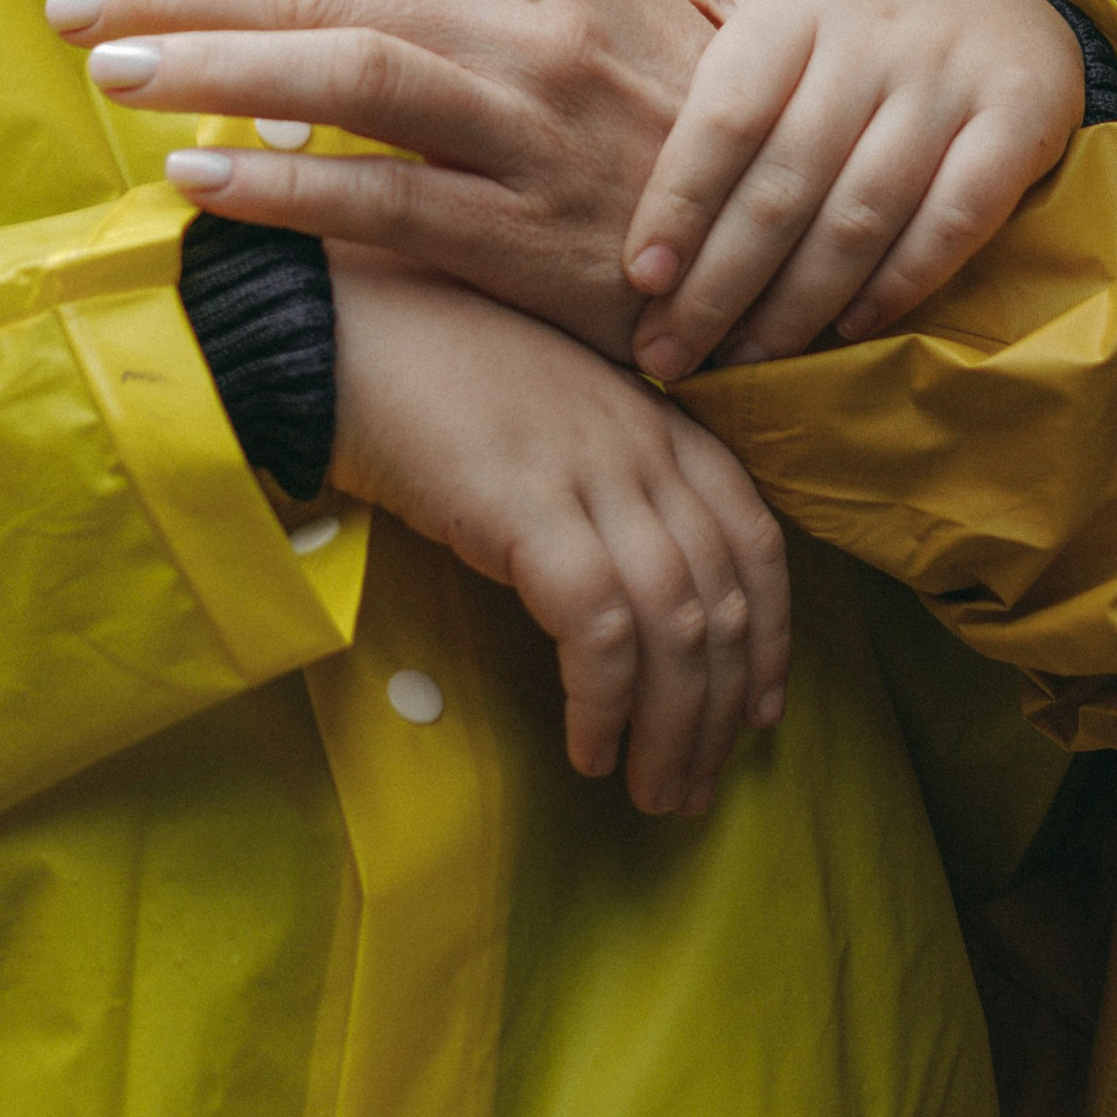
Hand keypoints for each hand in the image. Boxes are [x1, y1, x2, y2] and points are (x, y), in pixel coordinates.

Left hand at [53, 0, 716, 352]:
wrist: (797, 241)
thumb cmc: (690, 118)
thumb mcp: (612, 7)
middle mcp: (534, 27)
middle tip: (80, 1)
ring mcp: (530, 132)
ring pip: (337, 72)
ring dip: (202, 67)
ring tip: (108, 73)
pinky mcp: (526, 242)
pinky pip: (374, 206)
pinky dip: (274, 189)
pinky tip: (194, 183)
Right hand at [326, 246, 788, 814]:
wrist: (345, 324)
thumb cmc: (434, 372)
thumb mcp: (551, 417)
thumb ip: (606, 476)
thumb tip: (636, 594)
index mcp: (659, 420)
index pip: (755, 539)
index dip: (771, 634)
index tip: (760, 712)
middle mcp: (643, 445)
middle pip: (727, 598)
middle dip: (724, 708)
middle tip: (698, 785)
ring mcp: (590, 474)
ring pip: (678, 626)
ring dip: (673, 728)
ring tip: (653, 791)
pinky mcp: (528, 509)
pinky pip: (599, 629)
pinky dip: (606, 703)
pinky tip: (588, 749)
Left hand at [621, 0, 1085, 380]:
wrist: (1003, 1)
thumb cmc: (842, 17)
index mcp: (792, 6)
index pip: (728, 110)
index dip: (681, 196)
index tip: (637, 278)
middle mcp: (872, 39)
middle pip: (787, 179)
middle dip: (722, 282)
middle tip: (666, 359)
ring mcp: (948, 82)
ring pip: (864, 212)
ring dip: (798, 304)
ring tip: (740, 364)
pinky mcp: (1017, 125)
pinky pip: (953, 222)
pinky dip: (898, 285)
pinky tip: (844, 334)